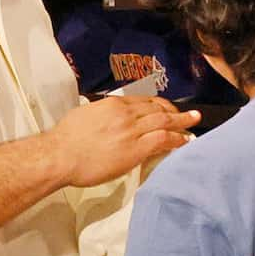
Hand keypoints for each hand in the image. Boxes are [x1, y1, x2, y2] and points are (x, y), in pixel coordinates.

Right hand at [46, 93, 199, 186]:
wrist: (60, 155)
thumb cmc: (65, 140)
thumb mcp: (84, 116)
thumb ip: (100, 114)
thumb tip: (104, 117)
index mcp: (113, 105)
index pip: (142, 100)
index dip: (158, 104)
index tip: (165, 108)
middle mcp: (125, 114)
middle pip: (157, 108)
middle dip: (175, 111)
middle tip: (187, 114)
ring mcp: (132, 130)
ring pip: (164, 122)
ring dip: (182, 122)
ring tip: (194, 122)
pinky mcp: (136, 148)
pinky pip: (163, 140)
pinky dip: (177, 139)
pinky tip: (186, 140)